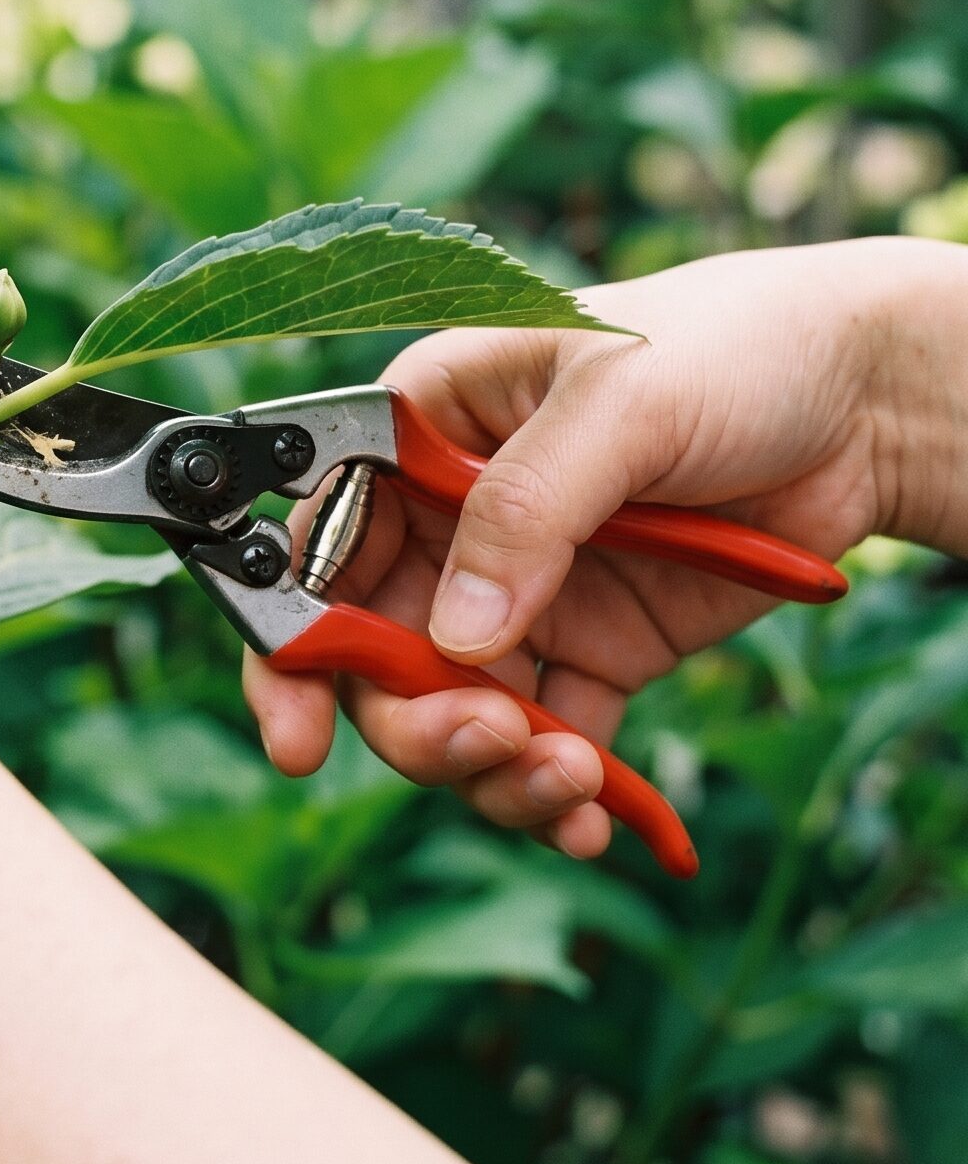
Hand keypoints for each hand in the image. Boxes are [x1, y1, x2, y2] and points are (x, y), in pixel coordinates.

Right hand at [243, 243, 948, 858]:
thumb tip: (454, 639)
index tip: (297, 731)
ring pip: (452, 711)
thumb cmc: (732, 347)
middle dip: (413, 719)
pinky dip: (554, 791)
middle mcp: (452, 521)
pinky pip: (544, 738)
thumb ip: (526, 511)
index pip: (319, 540)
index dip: (291, 636)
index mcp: (422, 432)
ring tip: (567, 778)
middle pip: (374, 651)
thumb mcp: (619, 401)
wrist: (872, 399)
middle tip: (484, 741)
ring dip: (490, 766)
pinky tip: (591, 816)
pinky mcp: (592, 649)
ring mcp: (521, 593)